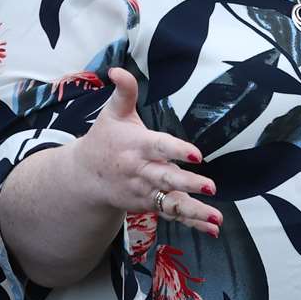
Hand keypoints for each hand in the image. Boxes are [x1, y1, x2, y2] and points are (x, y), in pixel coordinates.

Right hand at [72, 67, 220, 235]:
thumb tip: (118, 70)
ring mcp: (145, 191)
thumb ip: (124, 92)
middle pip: (167, 178)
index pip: (159, 146)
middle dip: (188, 183)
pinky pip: (173, 214)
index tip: (195, 154)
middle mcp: (141, 171)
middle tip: (210, 186)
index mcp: (137, 146)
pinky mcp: (149, 205)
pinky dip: (192, 223)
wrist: (84, 177)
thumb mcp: (113, 113)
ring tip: (216, 219)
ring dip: (195, 211)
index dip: (177, 149)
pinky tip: (213, 229)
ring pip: (172, 202)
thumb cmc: (105, 140)